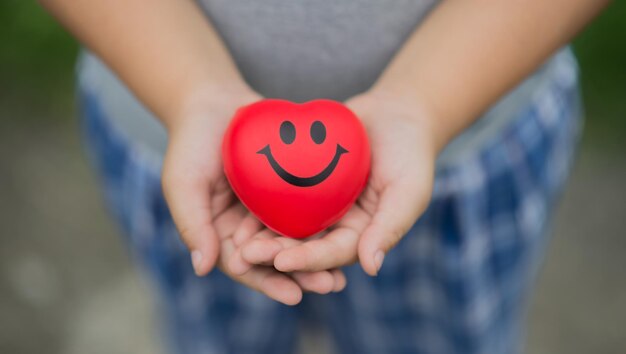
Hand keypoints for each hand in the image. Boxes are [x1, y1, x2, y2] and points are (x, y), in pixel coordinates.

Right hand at [161, 86, 344, 304]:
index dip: (268, 282)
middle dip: (302, 274)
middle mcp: (247, 228)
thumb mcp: (184, 184)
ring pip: (295, 239)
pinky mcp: (286, 190)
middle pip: (276, 258)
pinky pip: (307, 209)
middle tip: (331, 285)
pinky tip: (349, 232)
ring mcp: (267, 209)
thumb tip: (203, 269)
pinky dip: (324, 223)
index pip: (245, 267)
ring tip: (344, 272)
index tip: (294, 295)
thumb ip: (193, 224)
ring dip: (318, 257)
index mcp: (221, 235)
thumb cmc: (190, 144)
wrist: (212, 102)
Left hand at [235, 91, 436, 275]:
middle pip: (304, 245)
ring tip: (235, 241)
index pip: (332, 254)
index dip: (308, 259)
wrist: (396, 114)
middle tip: (245, 256)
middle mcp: (337, 225)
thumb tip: (370, 267)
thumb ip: (390, 227)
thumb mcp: (408, 190)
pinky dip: (261, 204)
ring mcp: (320, 205)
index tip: (281, 262)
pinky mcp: (305, 183)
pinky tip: (239, 206)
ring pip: (287, 225)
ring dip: (262, 235)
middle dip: (275, 253)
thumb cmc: (410, 153)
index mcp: (361, 234)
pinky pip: (281, 196)